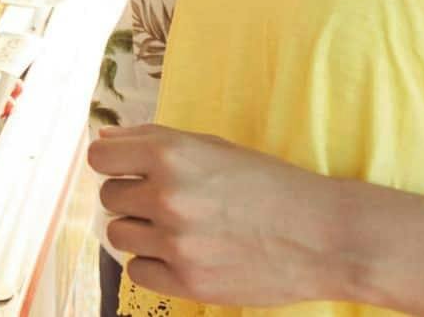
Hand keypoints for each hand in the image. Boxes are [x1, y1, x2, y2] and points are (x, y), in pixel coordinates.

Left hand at [90, 125, 352, 307]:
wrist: (324, 235)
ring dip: (141, 231)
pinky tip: (184, 254)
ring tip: (180, 228)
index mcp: (171, 154)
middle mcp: (167, 196)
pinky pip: (137, 271)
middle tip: (171, 201)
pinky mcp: (188, 283)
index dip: (113, 162)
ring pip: (118, 235)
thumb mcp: (213, 147)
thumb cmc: (268, 184)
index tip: (128, 169)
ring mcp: (176, 243)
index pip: (99, 157)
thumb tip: (103, 140)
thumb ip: (153, 141)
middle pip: (109, 198)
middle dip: (133, 198)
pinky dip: (154, 264)